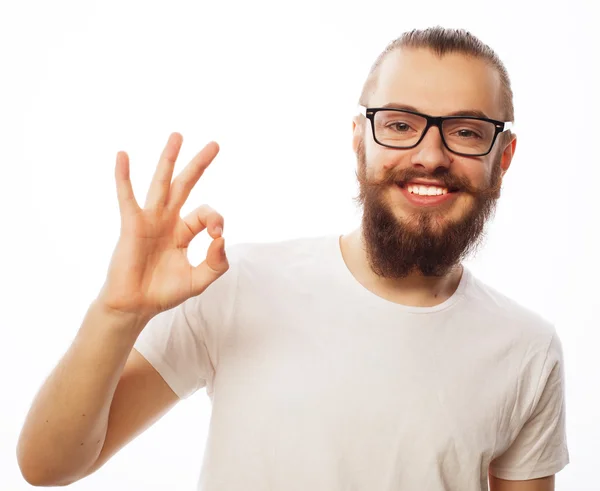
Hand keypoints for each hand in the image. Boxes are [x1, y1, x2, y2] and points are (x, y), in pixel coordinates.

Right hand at [97, 132, 228, 320]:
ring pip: (161, 183)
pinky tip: (123, 155)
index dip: (216, 220)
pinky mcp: (131, 225)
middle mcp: (167, 220)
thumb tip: (222, 238)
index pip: (207, 213)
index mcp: (184, 231)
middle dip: (199, 165)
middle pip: (185, 185)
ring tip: (177, 136)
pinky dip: (124, 177)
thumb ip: (217, 262)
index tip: (217, 235)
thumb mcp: (200, 280)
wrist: (136, 306)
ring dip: (168, 159)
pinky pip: (127, 197)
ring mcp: (149, 220)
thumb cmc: (165, 292)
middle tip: (215, 144)